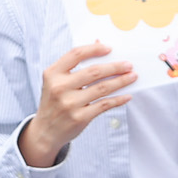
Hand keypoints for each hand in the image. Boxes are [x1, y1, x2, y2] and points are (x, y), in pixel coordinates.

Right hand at [20, 41, 135, 168]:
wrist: (45, 131)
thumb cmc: (55, 102)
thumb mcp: (57, 81)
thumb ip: (74, 66)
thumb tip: (99, 45)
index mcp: (52, 73)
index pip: (76, 54)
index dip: (94, 49)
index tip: (110, 48)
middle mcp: (59, 87)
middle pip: (93, 72)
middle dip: (114, 67)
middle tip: (128, 65)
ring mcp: (69, 104)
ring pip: (102, 88)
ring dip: (120, 82)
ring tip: (132, 77)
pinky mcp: (80, 118)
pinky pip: (104, 105)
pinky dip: (118, 100)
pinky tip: (126, 95)